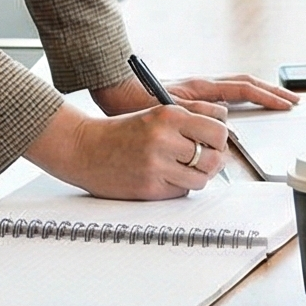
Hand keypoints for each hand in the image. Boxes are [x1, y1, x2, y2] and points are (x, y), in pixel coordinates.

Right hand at [25, 101, 230, 199]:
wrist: (83, 148)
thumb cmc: (120, 131)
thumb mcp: (156, 113)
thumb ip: (189, 120)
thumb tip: (222, 132)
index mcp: (168, 115)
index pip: (218, 130)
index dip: (220, 139)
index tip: (215, 142)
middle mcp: (164, 139)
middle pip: (214, 157)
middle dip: (214, 160)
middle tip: (205, 159)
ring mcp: (156, 165)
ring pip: (201, 179)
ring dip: (197, 176)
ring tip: (184, 169)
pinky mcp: (149, 188)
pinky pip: (181, 192)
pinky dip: (179, 187)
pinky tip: (166, 177)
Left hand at [88, 71, 299, 118]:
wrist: (114, 91)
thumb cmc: (136, 100)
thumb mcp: (168, 110)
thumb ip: (197, 113)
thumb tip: (225, 119)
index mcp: (201, 86)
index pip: (244, 89)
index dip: (268, 97)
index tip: (287, 104)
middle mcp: (204, 85)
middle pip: (247, 85)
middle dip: (272, 93)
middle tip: (293, 102)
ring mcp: (200, 90)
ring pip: (238, 89)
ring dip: (260, 95)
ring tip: (278, 103)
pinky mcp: (193, 98)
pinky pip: (226, 98)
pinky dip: (243, 101)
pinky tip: (248, 111)